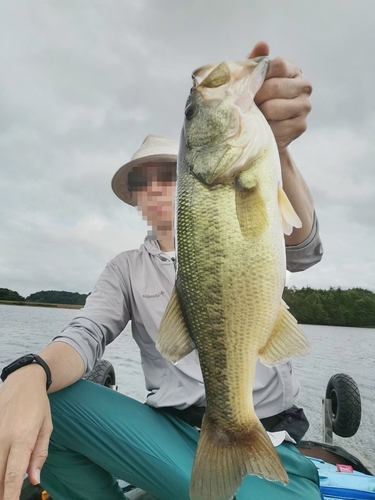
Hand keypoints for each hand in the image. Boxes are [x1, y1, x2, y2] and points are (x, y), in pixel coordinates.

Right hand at [0, 367, 51, 499]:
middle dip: (1, 490)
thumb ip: (39, 454)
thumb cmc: (38, 404)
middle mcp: (3, 437)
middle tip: (7, 497)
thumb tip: (34, 480)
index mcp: (22, 437)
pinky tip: (2, 468)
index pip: (13, 474)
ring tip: (4, 486)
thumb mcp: (46, 427)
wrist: (23, 380)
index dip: (9, 494)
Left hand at [247, 42, 311, 150]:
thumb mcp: (254, 79)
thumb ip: (256, 62)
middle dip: (256, 97)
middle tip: (250, 104)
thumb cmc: (258, 100)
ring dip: (259, 114)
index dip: (261, 76)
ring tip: (256, 115)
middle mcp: (304, 86)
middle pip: (274, 87)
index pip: (278, 65)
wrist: (263, 130)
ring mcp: (305, 106)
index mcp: (293, 70)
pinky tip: (264, 127)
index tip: (252, 85)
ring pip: (273, 108)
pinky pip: (276, 126)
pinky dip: (265, 128)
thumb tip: (262, 44)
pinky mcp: (300, 126)